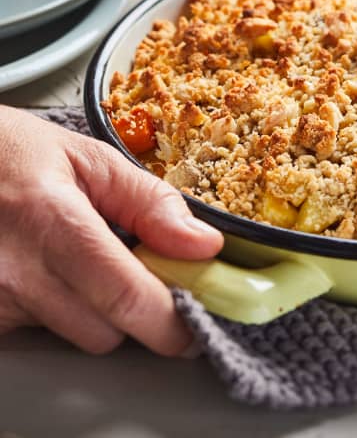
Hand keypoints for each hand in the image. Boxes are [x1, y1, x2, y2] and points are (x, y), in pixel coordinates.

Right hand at [0, 106, 222, 354]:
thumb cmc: (10, 155)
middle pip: (105, 332)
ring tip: (73, 260)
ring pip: (72, 336)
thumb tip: (204, 245)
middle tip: (131, 270)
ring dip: (90, 310)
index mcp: (54, 223)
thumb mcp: (91, 160)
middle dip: (132, 311)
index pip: (128, 298)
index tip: (196, 327)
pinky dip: (52, 311)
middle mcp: (16, 273)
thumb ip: (151, 202)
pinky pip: (36, 333)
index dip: (171, 322)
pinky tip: (42, 273)